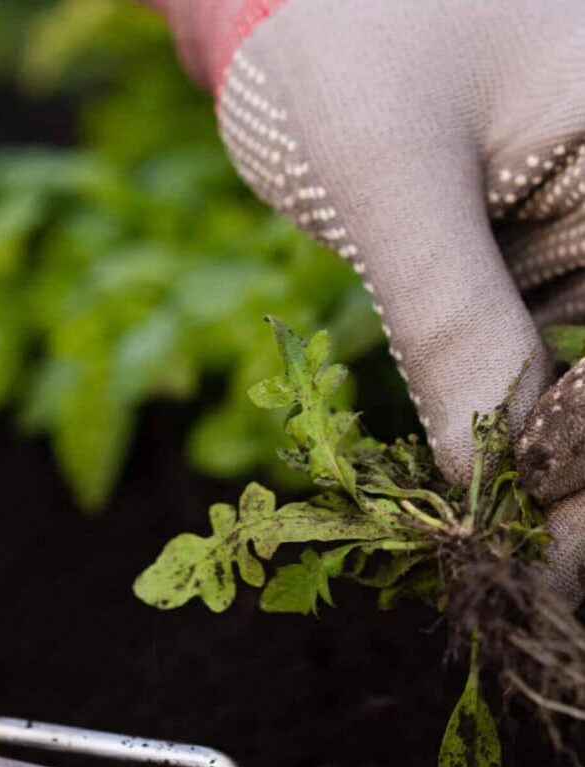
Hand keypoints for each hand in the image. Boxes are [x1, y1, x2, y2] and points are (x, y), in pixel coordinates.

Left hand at [153, 0, 584, 602]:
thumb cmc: (340, 31)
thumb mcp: (388, 171)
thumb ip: (448, 318)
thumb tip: (481, 478)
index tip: (529, 537)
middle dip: (581, 483)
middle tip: (525, 577)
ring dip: (555, 475)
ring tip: (510, 562)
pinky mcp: (544, 261)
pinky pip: (550, 361)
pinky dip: (517, 428)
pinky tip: (486, 493)